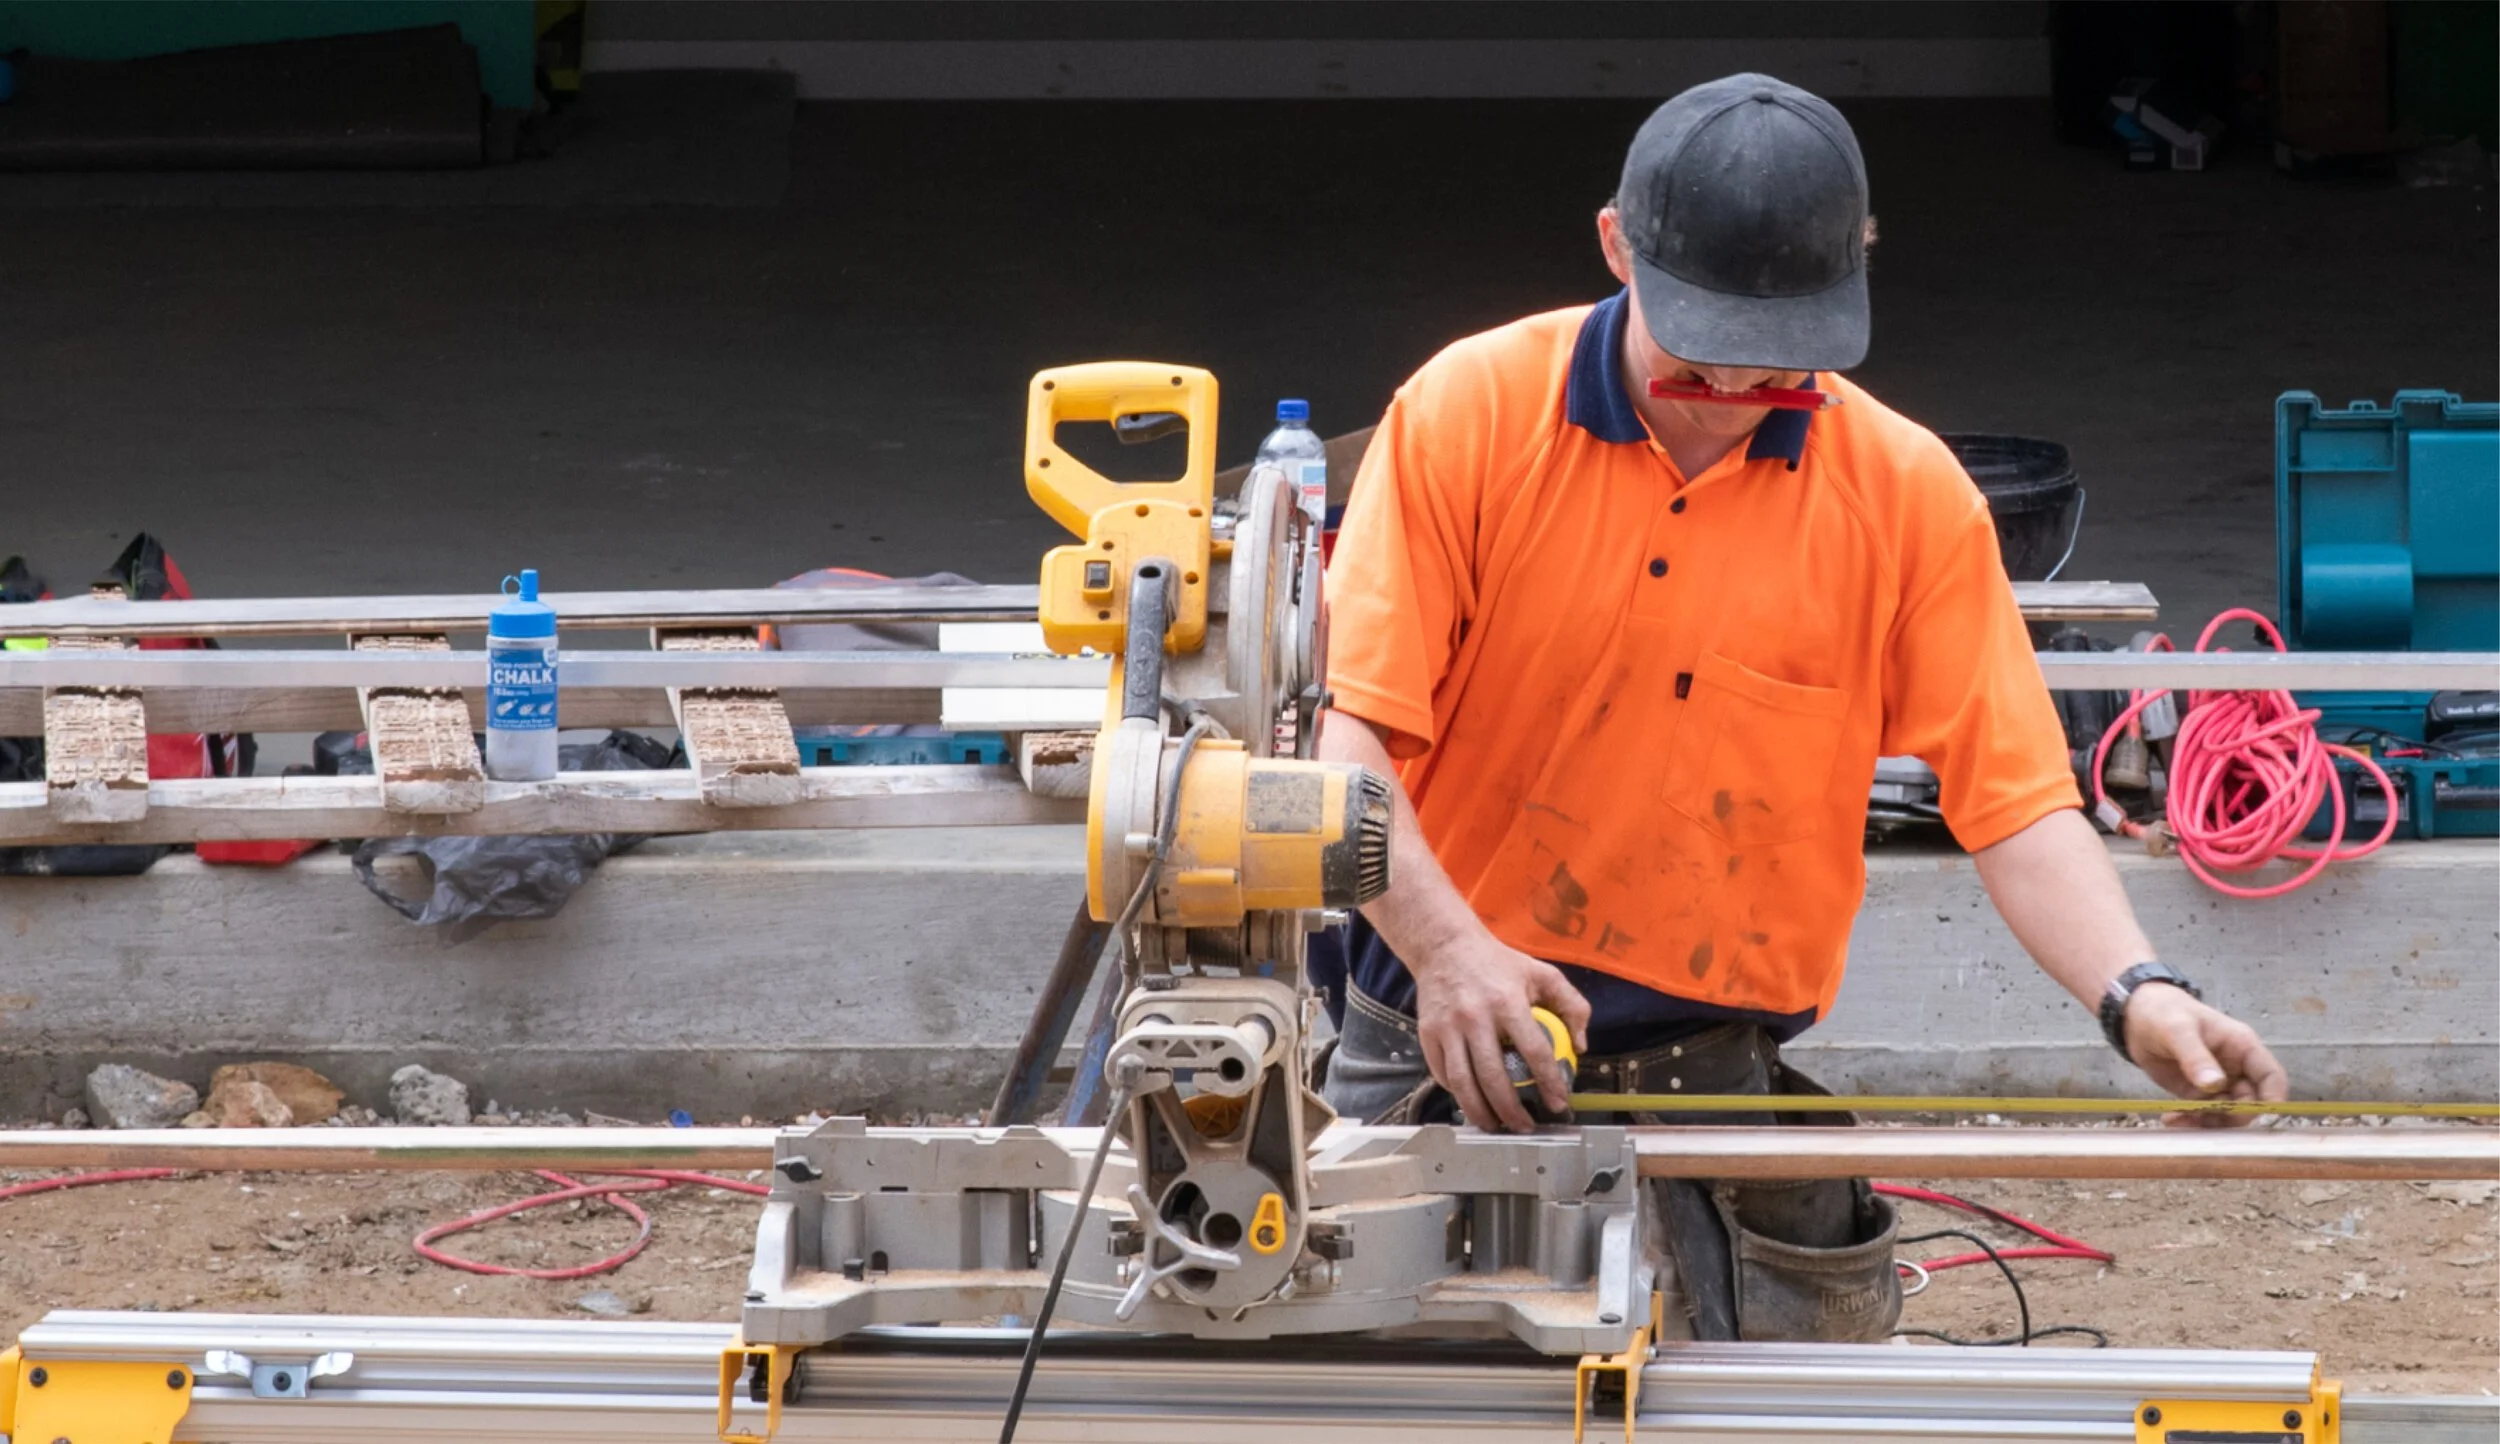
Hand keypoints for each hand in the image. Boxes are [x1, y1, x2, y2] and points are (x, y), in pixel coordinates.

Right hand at [1411, 929, 1590, 1132]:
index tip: (1558, 1102)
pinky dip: (1458, 1094)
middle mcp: (1475, 1017)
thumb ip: (1572, 1006)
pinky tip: (1472, 1102)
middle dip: (1511, 1110)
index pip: (1534, 1051)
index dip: (1549, 1082)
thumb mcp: (1542, 973)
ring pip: (1463, 1083)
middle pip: (1493, 1077)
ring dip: (1481, 1112)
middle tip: (1525, 1126)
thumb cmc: (1497, 962)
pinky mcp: (1427, 1034)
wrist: (1445, 947)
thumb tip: (1580, 1046)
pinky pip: (1443, 1074)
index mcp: (1507, 1001)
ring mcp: (1448, 1027)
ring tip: (1495, 1126)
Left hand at [2122, 982, 2289, 1127]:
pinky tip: (2170, 1119)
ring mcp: (2218, 1082)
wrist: (2135, 1015)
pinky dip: (2191, 1121)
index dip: (2272, 1099)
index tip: (2256, 1116)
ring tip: (2179, 1120)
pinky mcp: (2197, 1092)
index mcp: (2242, 1047)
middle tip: (2202, 1119)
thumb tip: (2215, 1085)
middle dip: (2231, 1116)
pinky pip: (2204, 1114)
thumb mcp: (2178, 1029)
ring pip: (2227, 1113)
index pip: (2271, 1077)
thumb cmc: (2164, 1011)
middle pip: (2250, 1103)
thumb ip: (2196, 1056)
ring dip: (2208, 1122)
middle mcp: (2235, 1067)